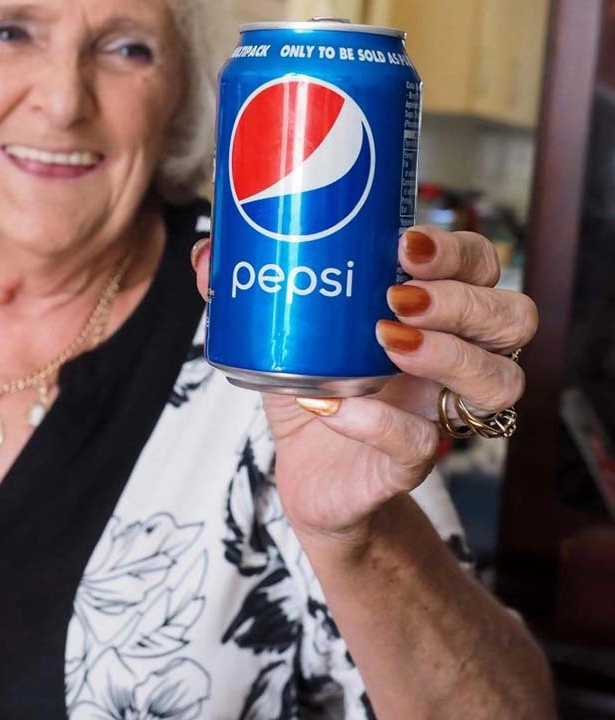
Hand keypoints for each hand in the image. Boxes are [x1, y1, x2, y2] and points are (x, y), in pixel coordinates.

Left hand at [192, 228, 537, 552]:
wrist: (310, 475)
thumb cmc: (312, 388)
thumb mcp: (284, 333)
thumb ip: (252, 290)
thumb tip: (207, 252)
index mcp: (430, 313)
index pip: (481, 266)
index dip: (459, 251)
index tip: (405, 244)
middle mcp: (451, 359)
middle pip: (511, 317)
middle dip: (463, 299)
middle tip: (397, 297)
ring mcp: (438, 412)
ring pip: (499, 382)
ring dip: (448, 354)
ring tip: (386, 342)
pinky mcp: (410, 462)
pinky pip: (421, 443)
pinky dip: (378, 422)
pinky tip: (335, 407)